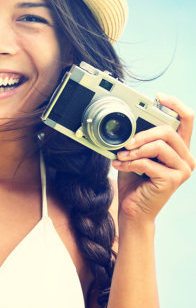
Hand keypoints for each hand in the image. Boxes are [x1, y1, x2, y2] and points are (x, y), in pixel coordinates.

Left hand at [112, 94, 194, 224]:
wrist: (133, 210)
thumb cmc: (134, 182)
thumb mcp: (137, 154)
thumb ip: (140, 139)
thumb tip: (128, 121)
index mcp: (179, 149)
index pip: (187, 120)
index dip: (175, 104)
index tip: (158, 97)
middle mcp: (186, 158)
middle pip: (168, 131)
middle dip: (143, 134)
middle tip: (126, 142)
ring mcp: (183, 170)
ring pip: (159, 146)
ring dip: (135, 150)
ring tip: (121, 156)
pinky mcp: (173, 180)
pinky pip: (149, 163)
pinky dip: (130, 163)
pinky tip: (120, 166)